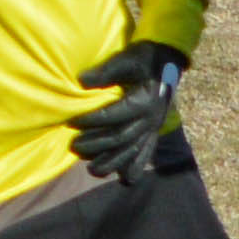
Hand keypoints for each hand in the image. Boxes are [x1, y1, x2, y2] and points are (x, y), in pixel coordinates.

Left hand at [69, 39, 188, 182]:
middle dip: (97, 145)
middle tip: (74, 146)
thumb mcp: (125, 60)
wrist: (166, 61)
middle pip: (122, 138)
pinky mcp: (154, 131)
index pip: (115, 115)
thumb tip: (82, 80)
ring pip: (133, 150)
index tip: (72, 121)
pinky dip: (137, 166)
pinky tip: (126, 180)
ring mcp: (154, 127)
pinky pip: (147, 152)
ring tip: (92, 170)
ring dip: (113, 162)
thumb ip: (105, 71)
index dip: (92, 120)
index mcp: (145, 101)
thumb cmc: (142, 59)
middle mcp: (151, 118)